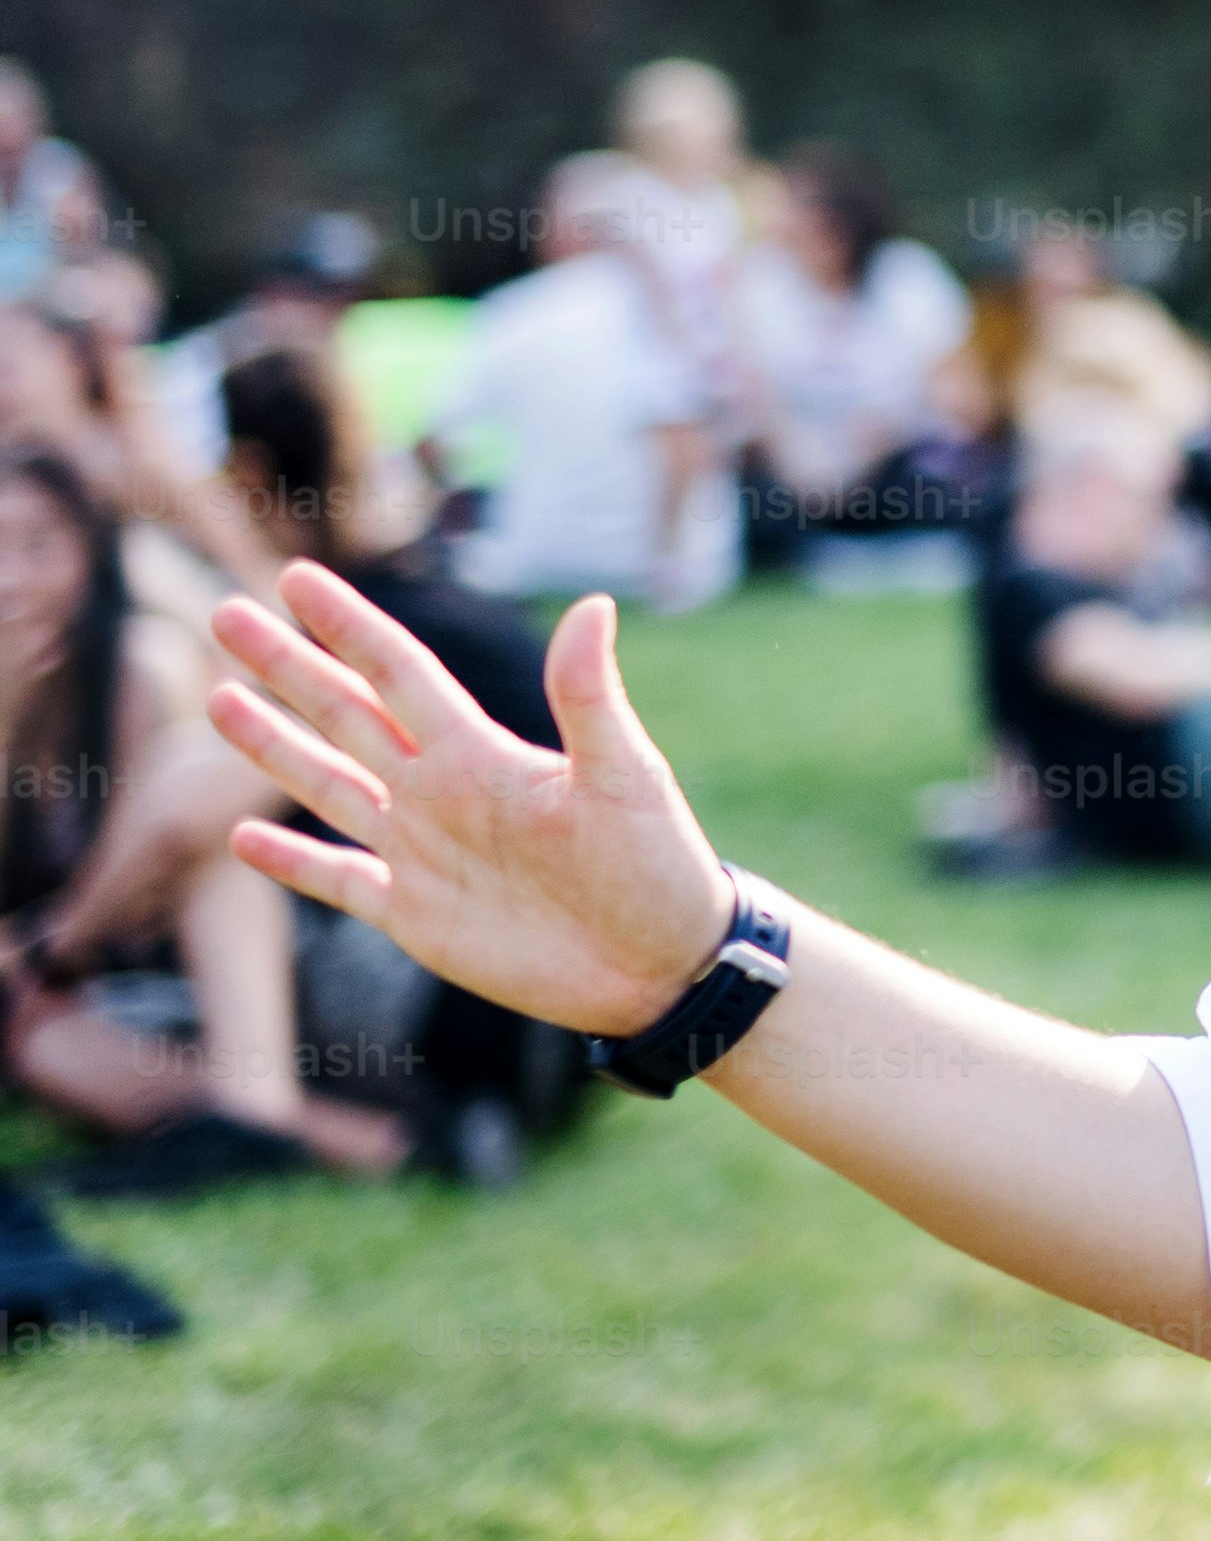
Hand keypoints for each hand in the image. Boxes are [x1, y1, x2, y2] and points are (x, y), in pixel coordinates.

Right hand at [202, 570, 738, 1038]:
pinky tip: (242, 837)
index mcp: (482, 753)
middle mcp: (441, 792)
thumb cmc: (656, 863)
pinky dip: (292, 860)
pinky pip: (338, 880)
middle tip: (226, 613)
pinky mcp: (415, 916)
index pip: (399, 672)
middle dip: (287, 667)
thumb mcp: (623, 774)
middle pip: (346, 714)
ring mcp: (422, 853)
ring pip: (329, 786)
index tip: (297, 578)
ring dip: (273, 746)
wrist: (662, 961)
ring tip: (219, 699)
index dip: (348, 626)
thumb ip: (590, 697)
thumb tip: (593, 604)